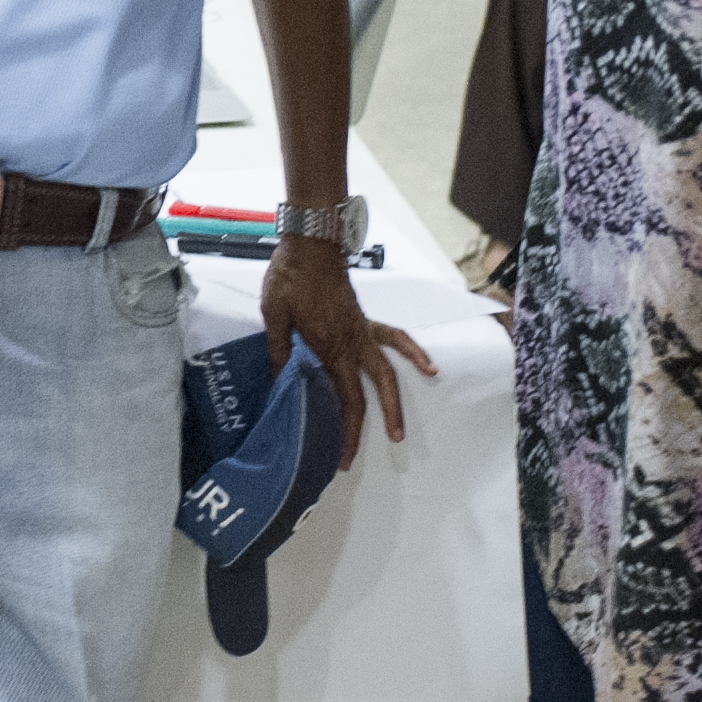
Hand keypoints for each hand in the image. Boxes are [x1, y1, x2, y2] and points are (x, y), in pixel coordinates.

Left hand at [255, 239, 433, 469]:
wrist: (312, 243)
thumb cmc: (290, 276)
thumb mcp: (273, 315)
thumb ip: (279, 350)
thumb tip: (281, 380)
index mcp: (329, 348)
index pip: (343, 400)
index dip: (345, 432)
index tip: (342, 457)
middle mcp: (352, 344)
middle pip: (368, 395)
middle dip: (367, 429)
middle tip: (360, 457)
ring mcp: (363, 332)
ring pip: (388, 373)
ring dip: (394, 404)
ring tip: (399, 430)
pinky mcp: (366, 321)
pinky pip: (394, 338)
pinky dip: (412, 352)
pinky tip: (427, 366)